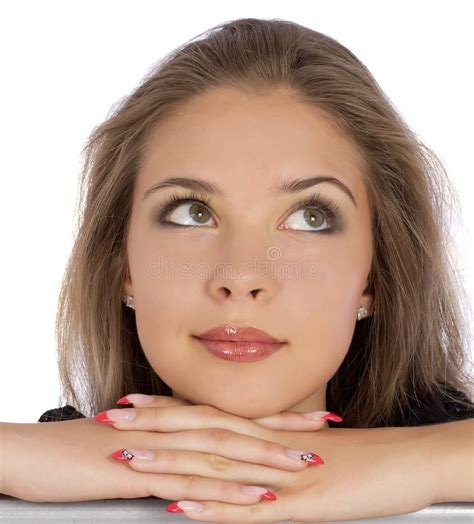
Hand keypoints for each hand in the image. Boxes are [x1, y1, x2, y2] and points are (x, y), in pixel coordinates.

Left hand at [99, 396, 436, 521]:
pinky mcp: (297, 508)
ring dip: (171, 466)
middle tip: (112, 419)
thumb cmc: (356, 456)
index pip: (207, 414)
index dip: (166, 409)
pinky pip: (247, 510)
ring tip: (130, 462)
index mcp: (264, 431)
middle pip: (201, 434)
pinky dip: (212, 508)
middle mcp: (263, 446)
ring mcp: (276, 476)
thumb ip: (267, 446)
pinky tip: (181, 508)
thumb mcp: (303, 447)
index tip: (131, 402)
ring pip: (215, 468)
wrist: (400, 461)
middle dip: (153, 428)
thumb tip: (241, 446)